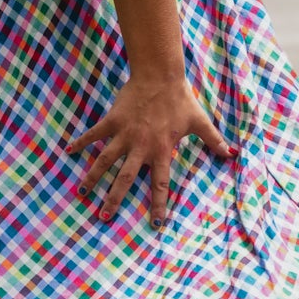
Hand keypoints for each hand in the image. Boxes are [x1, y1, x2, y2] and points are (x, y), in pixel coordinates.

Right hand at [67, 75, 233, 227]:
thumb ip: (214, 140)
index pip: (160, 184)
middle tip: (104, 217)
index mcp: (161, 151)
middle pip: (125, 179)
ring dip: (93, 177)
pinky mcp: (112, 120)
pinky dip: (81, 142)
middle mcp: (141, 147)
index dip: (158, 205)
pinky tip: (67, 150)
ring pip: (105, 161)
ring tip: (83, 192)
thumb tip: (231, 154)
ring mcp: (124, 134)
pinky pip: (94, 134)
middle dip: (114, 199)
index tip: (155, 223)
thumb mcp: (199, 122)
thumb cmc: (180, 99)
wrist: (160, 75)